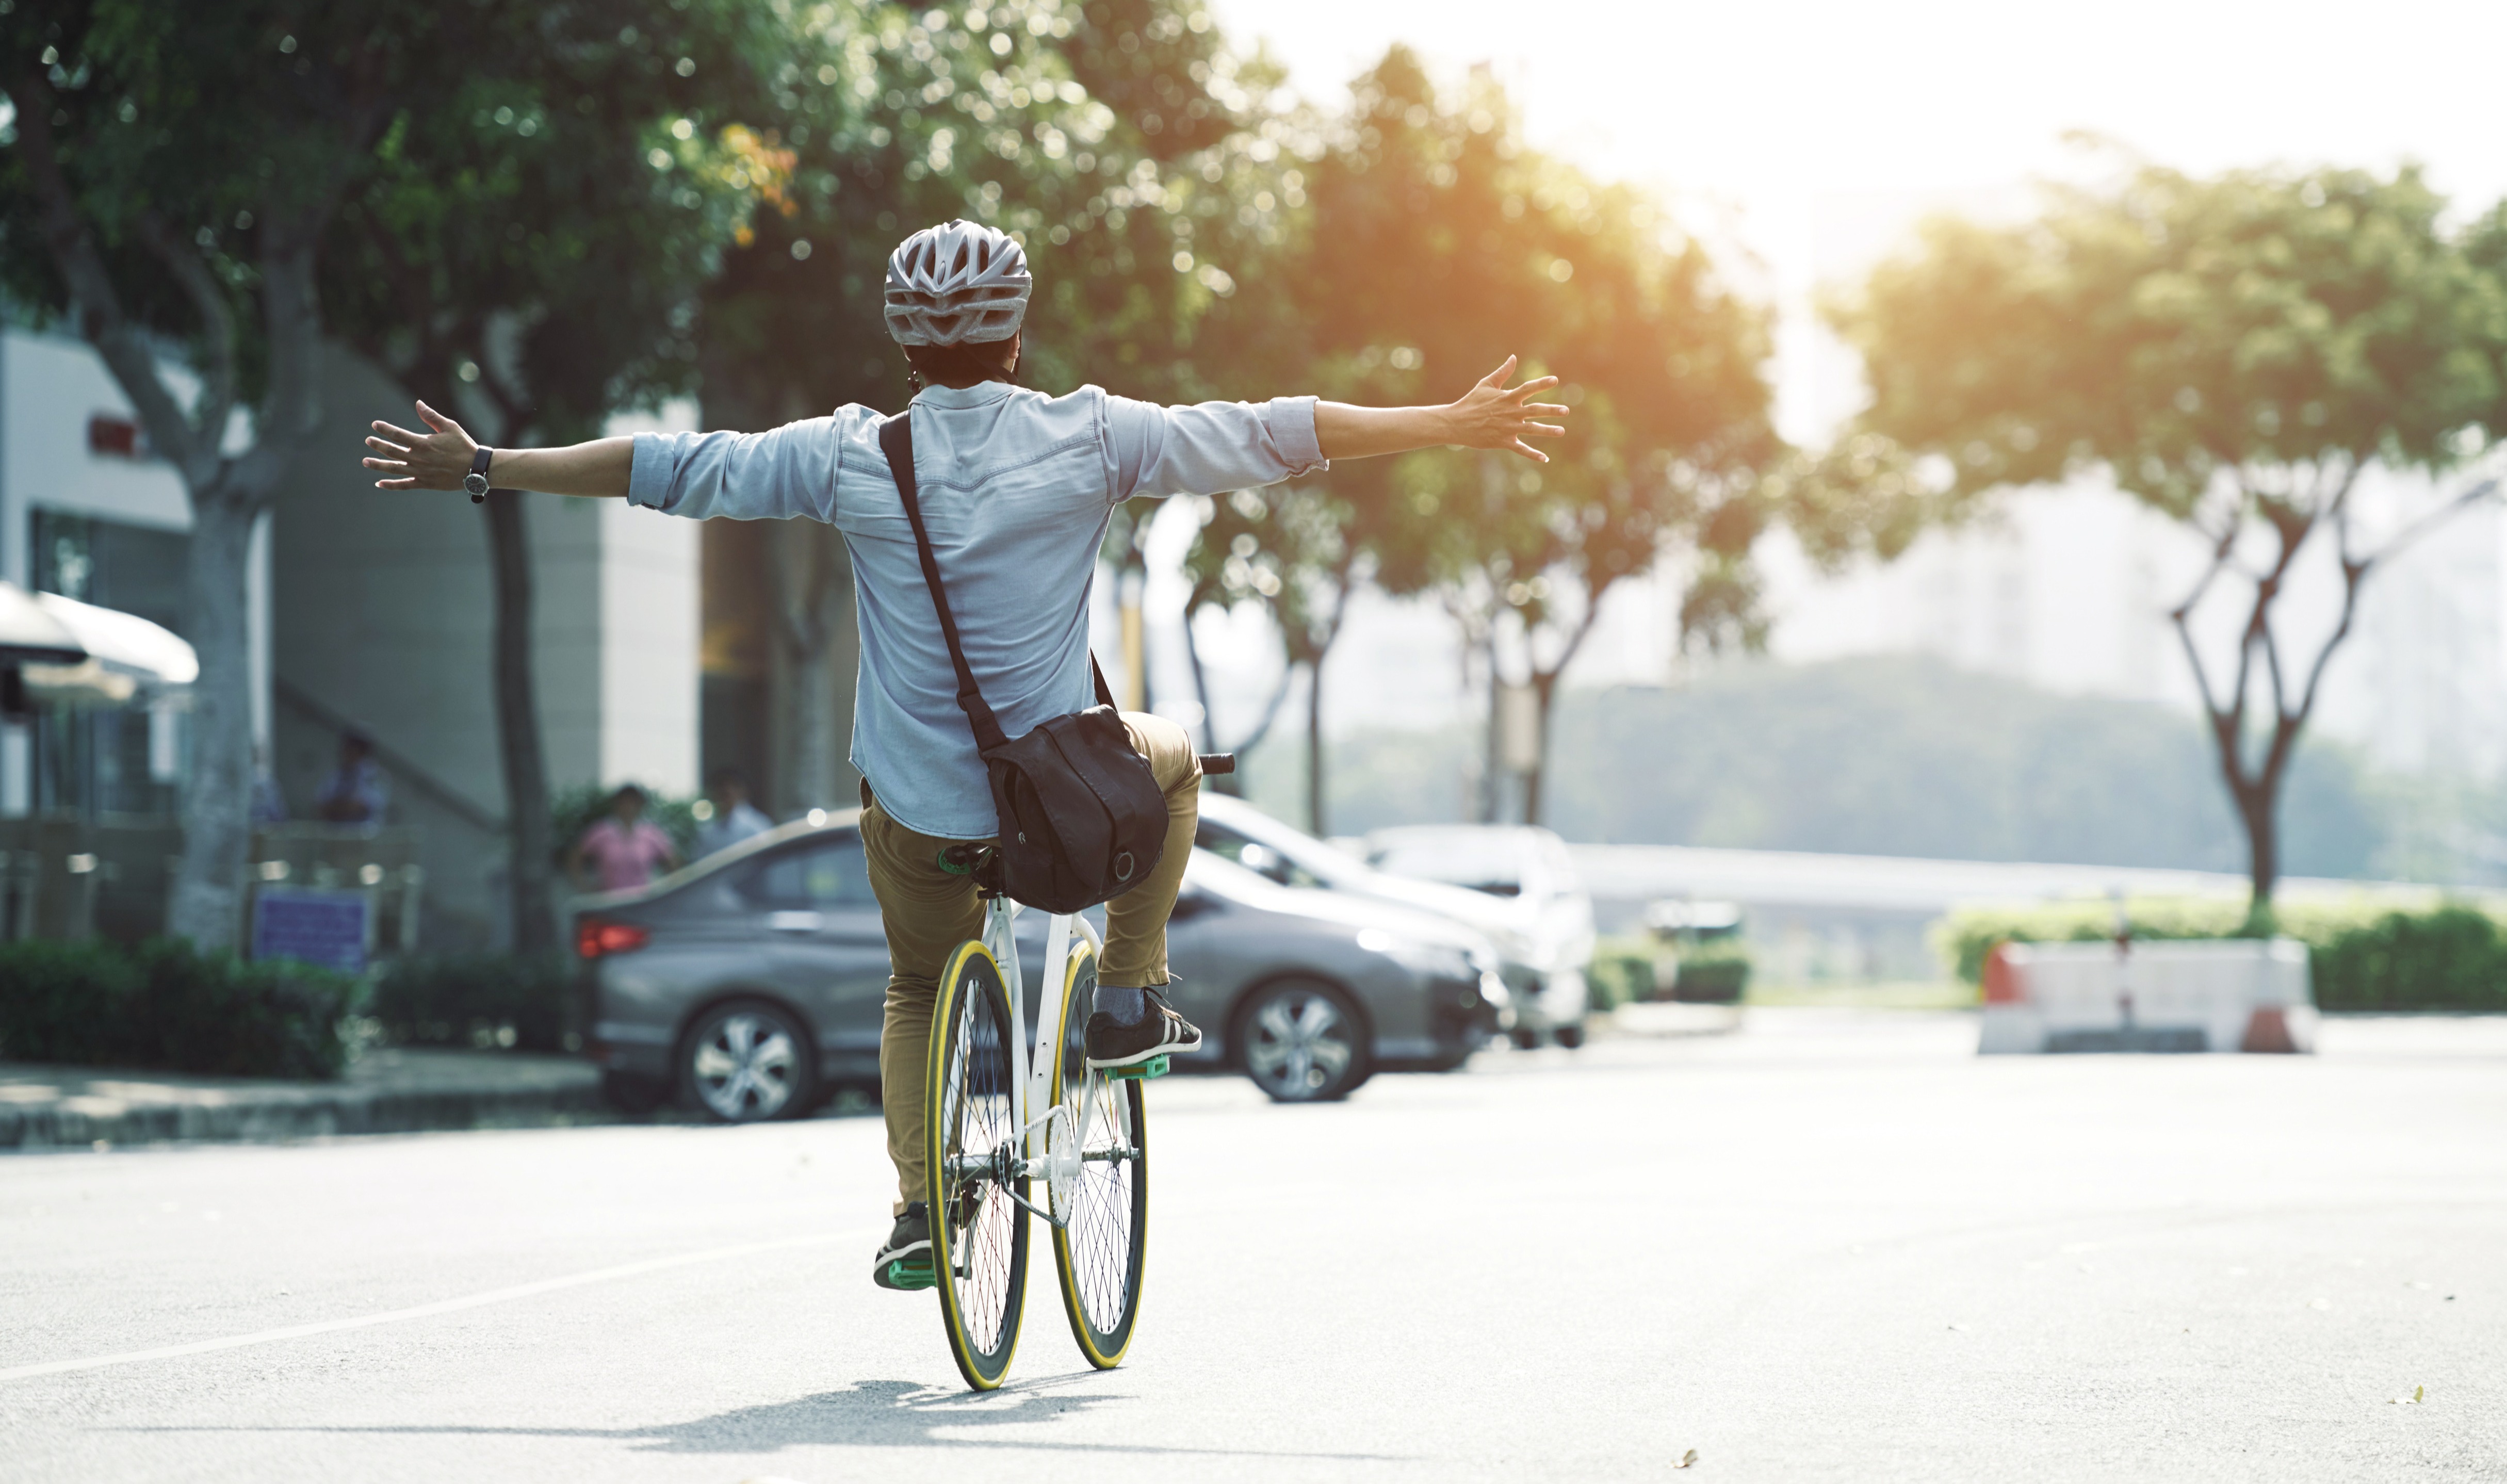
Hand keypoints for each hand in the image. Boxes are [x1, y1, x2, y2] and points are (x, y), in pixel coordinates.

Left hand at [362, 401, 480, 490]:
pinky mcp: (425, 483)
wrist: (476, 468)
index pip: (398, 434)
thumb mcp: (450, 427)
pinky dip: (391, 485)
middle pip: (391, 451)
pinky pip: (404, 485)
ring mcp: (420, 472)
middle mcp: (418, 458)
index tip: (375, 425)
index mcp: (423, 443)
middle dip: (377, 445)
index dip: (385, 429)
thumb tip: (418, 403)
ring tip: (365, 462)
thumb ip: (431, 416)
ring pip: (394, 469)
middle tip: (368, 441)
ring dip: (378, 465)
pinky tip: (379, 483)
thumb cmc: (464, 445)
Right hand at [1445, 356, 1569, 462]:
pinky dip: (1532, 454)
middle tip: (1565, 410)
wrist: (1456, 423)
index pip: (1527, 389)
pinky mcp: (1503, 442)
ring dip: (1547, 431)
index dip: (1541, 384)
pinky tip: (1544, 458)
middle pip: (1534, 410)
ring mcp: (1507, 428)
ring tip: (1561, 431)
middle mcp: (1510, 413)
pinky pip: (1520, 449)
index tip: (1555, 380)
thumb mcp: (1486, 384)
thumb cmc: (1471, 402)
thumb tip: (1514, 357)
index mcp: (1507, 398)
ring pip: (1531, 430)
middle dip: (1551, 410)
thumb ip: (1502, 372)